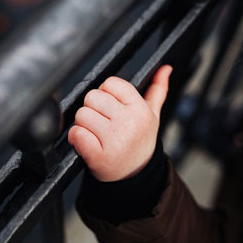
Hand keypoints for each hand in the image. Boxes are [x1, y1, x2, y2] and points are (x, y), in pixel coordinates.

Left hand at [68, 65, 171, 181]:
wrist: (136, 175)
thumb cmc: (141, 141)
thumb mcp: (153, 115)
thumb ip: (158, 89)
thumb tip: (165, 68)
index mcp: (140, 109)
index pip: (110, 83)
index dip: (106, 93)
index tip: (110, 107)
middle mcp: (129, 122)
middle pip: (92, 97)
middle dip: (92, 108)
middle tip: (102, 122)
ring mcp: (114, 140)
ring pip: (81, 115)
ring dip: (83, 124)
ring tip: (96, 133)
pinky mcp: (99, 156)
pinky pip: (76, 134)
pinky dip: (76, 138)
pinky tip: (87, 143)